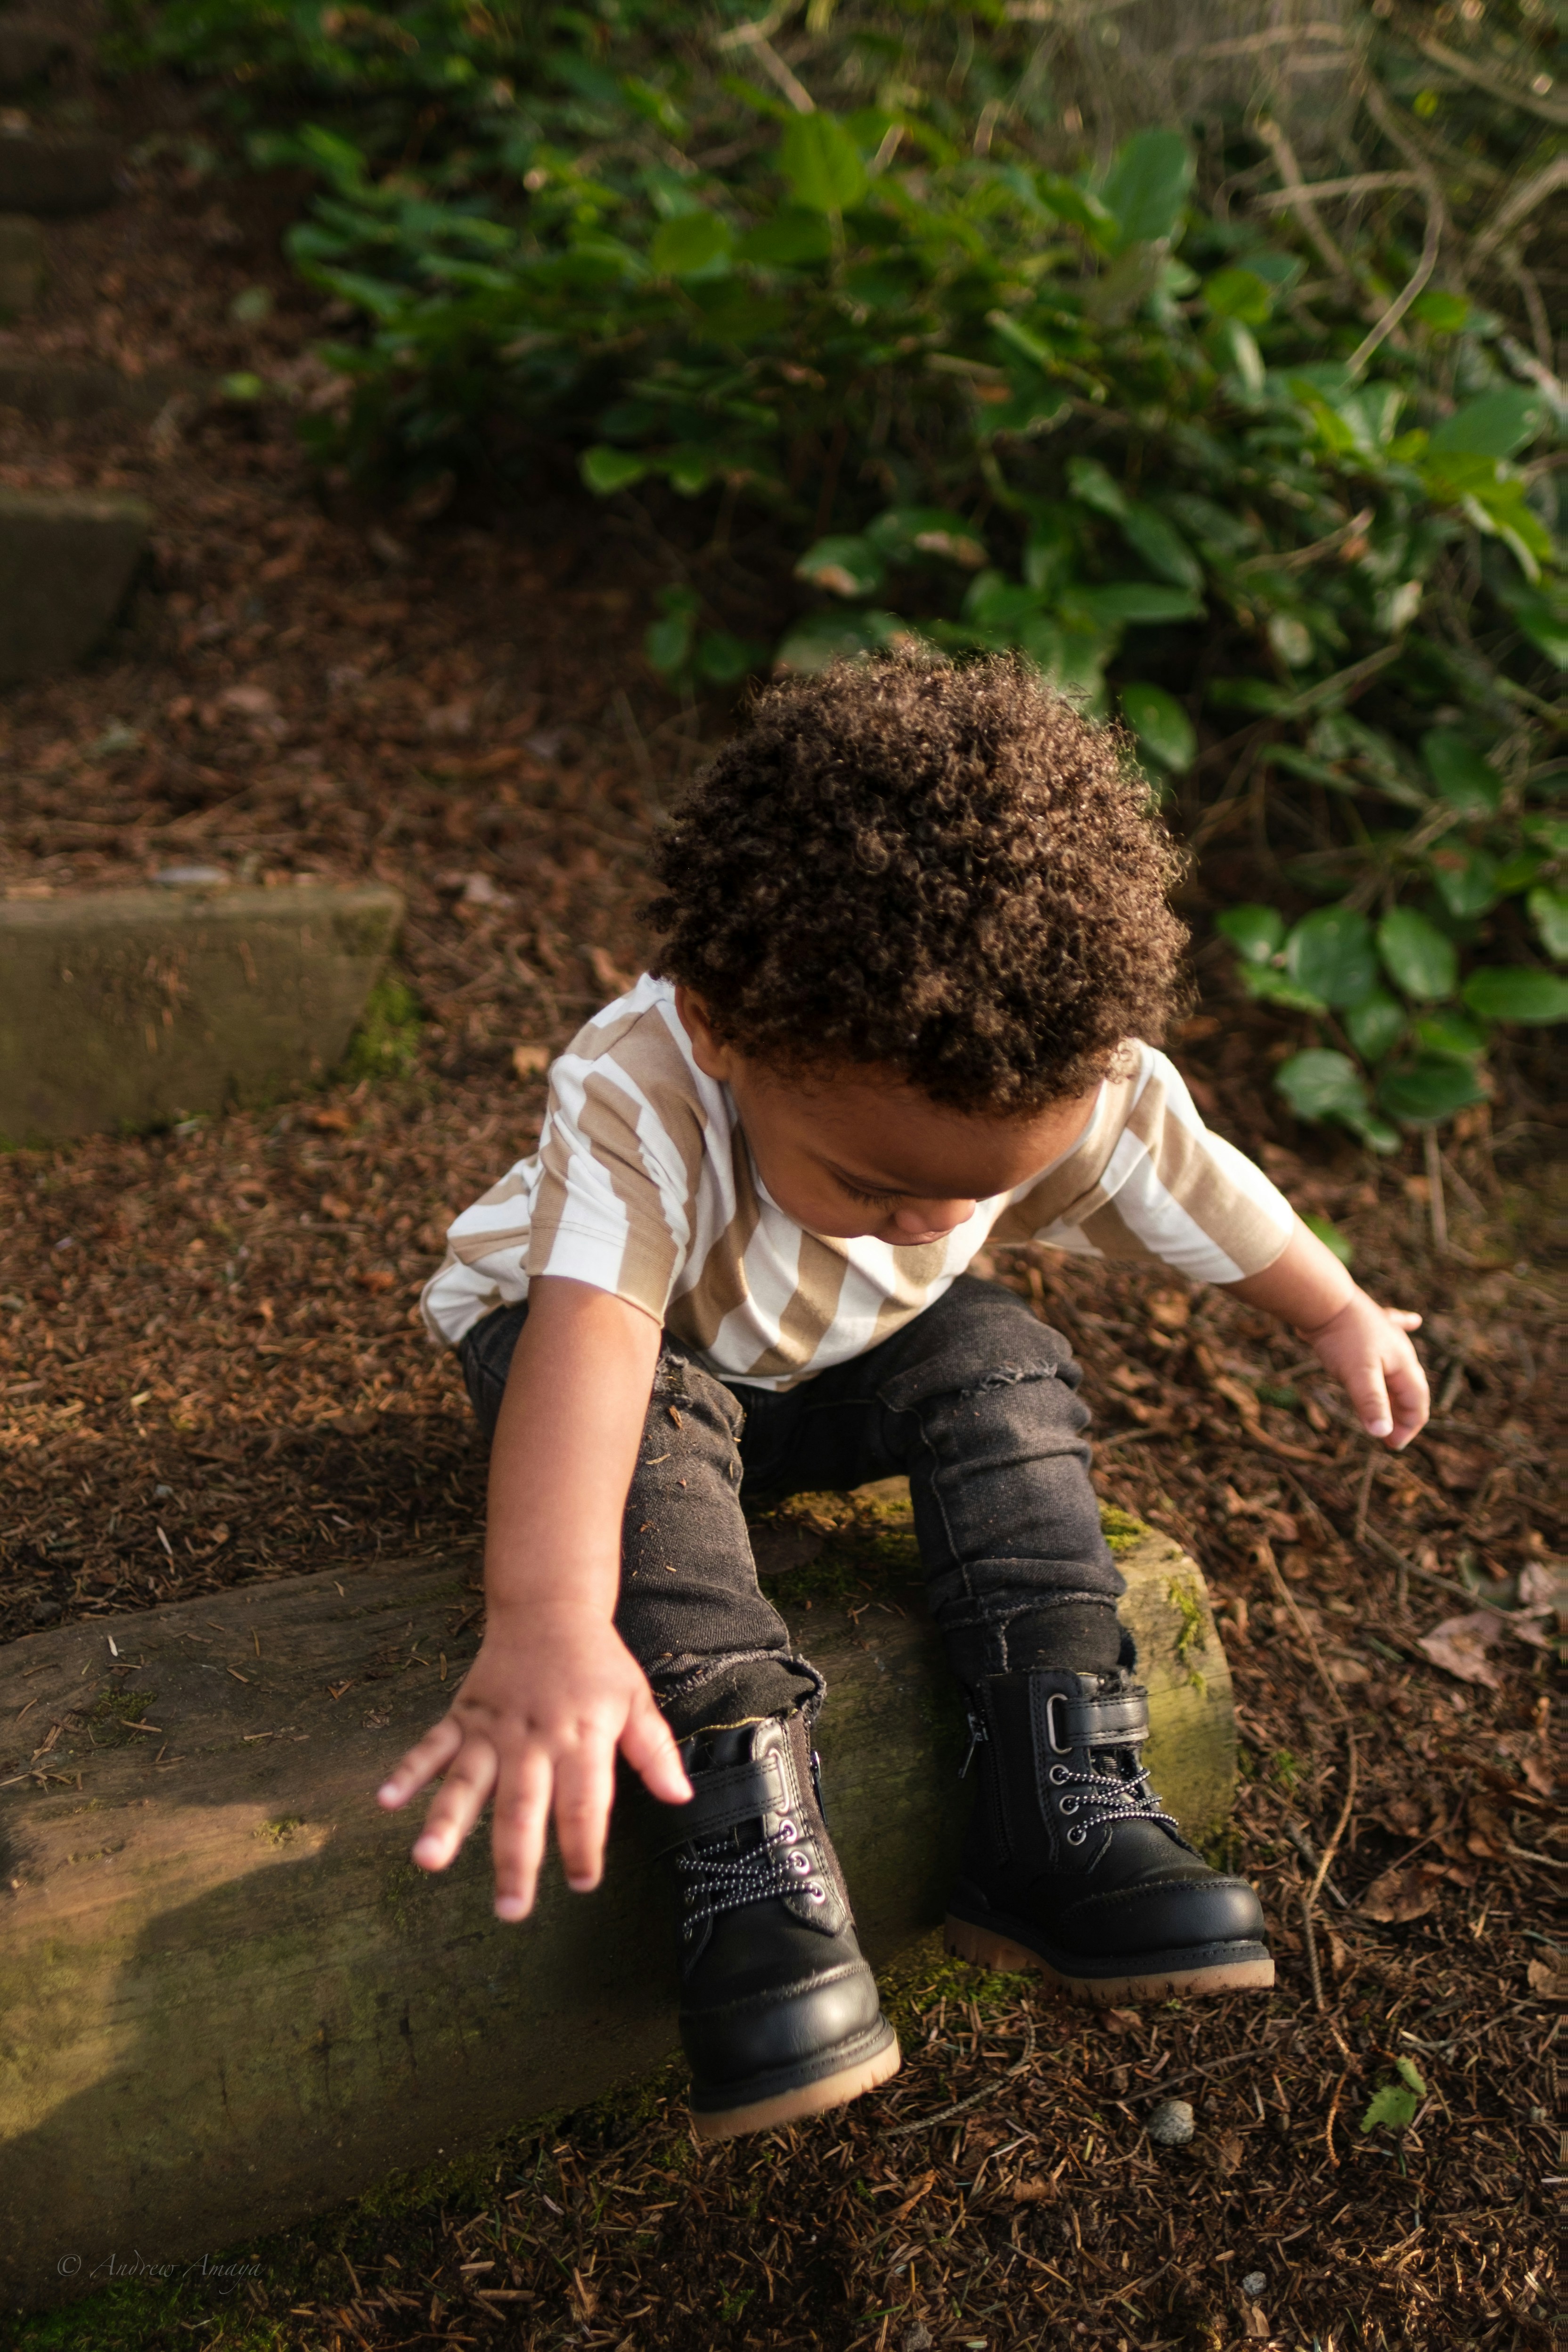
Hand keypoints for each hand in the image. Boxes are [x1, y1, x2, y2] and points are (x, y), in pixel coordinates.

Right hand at [375, 1607, 690, 1920]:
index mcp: (581, 1736)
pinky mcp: (463, 1716)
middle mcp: (533, 1738)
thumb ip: (655, 1750)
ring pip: (467, 1781)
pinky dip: (408, 1771)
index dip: (584, 1844)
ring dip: (446, 1821)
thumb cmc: (596, 1662)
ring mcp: (492, 1728)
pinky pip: (431, 1746)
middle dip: (515, 1860)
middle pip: (523, 1806)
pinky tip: (386, 1801)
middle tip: (510, 1909)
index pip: (584, 1801)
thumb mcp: (636, 1699)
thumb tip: (681, 1797)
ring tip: (428, 1861)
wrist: (548, 1608)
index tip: (583, 1882)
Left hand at [1298, 1286, 1428, 1448]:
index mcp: (1403, 1364)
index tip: (1392, 1444)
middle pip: (1409, 1387)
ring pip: (1398, 1367)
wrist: (1324, 1300)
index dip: (1408, 1426)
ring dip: (1396, 1391)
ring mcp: (1384, 1335)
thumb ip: (1372, 1403)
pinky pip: (1392, 1329)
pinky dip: (1403, 1329)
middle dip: (1402, 1413)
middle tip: (1388, 1435)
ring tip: (1391, 1409)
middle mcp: (1399, 1350)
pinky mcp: (1368, 1325)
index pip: (1417, 1402)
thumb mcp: (1359, 1375)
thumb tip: (1383, 1434)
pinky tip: (1413, 1320)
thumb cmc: (1343, 1338)